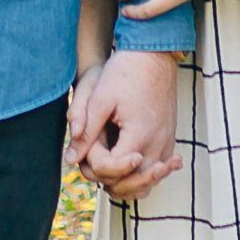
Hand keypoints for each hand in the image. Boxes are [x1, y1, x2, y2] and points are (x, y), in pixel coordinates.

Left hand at [67, 50, 181, 194]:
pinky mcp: (169, 138)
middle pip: (133, 185)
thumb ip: (86, 132)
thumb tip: (70, 160)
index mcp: (138, 136)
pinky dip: (142, 174)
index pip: (113, 171)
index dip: (94, 163)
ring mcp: (166, 143)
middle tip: (92, 165)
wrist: (153, 54)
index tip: (88, 145)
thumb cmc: (124, 72)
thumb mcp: (99, 99)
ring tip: (107, 173)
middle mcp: (157, 145)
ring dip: (126, 183)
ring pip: (148, 183)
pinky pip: (157, 169)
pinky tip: (127, 168)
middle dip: (108, 180)